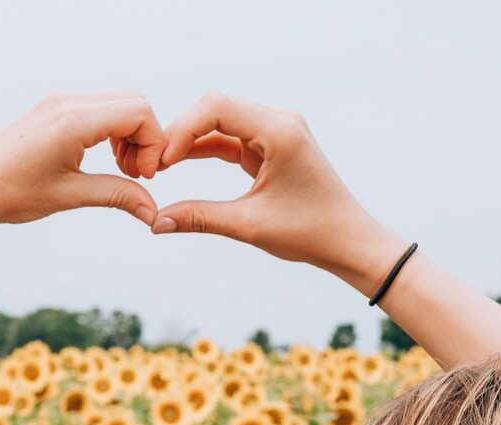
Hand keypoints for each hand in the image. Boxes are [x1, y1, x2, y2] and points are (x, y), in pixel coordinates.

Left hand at [0, 91, 165, 231]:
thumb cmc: (9, 193)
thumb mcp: (69, 196)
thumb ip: (117, 195)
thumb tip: (153, 211)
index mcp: (73, 120)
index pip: (139, 113)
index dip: (153, 145)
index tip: (143, 178)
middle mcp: (68, 102)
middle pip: (135, 103)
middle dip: (145, 139)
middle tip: (134, 176)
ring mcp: (60, 101)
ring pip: (119, 104)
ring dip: (130, 136)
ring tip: (120, 172)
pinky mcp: (54, 108)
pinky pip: (99, 109)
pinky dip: (112, 132)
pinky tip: (103, 161)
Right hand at [135, 92, 406, 294]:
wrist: (349, 241)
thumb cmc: (311, 233)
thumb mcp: (250, 226)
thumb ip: (200, 218)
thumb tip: (156, 223)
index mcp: (280, 131)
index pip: (216, 107)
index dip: (181, 129)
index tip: (159, 161)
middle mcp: (280, 120)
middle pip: (215, 107)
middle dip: (180, 132)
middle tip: (152, 164)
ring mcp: (277, 130)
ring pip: (220, 121)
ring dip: (189, 140)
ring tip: (159, 166)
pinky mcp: (272, 145)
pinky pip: (231, 139)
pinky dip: (205, 149)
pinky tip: (178, 164)